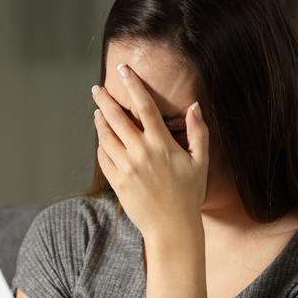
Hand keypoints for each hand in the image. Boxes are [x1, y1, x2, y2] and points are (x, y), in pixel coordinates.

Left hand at [91, 63, 208, 237]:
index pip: (144, 106)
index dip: (133, 84)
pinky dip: (101, 146)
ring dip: (100, 121)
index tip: (123, 70)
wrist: (172, 228)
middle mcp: (141, 152)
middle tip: (97, 89)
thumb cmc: (189, 195)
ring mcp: (126, 167)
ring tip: (98, 112)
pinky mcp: (117, 182)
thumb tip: (195, 106)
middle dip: (105, 100)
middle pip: (116, 118)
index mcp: (161, 144)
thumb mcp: (200, 162)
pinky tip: (103, 140)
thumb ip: (198, 132)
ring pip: (106, 137)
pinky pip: (103, 158)